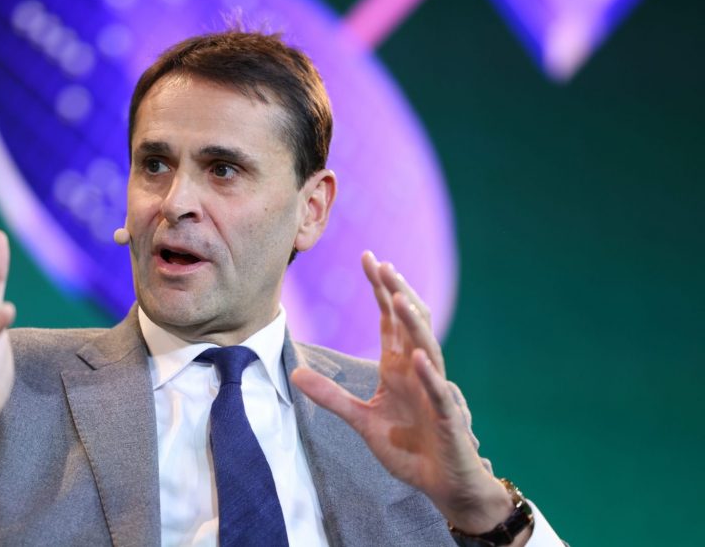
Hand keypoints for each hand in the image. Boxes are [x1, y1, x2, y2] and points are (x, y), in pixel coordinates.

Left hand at [292, 251, 522, 536]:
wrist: (444, 485)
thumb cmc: (409, 449)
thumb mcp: (361, 422)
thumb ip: (331, 397)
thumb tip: (295, 374)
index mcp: (398, 368)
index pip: (389, 320)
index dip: (380, 289)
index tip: (368, 257)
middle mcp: (418, 371)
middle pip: (409, 323)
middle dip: (396, 292)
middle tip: (381, 263)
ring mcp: (434, 390)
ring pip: (427, 347)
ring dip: (413, 323)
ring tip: (398, 296)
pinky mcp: (447, 416)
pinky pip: (438, 391)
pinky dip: (429, 374)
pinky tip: (418, 357)